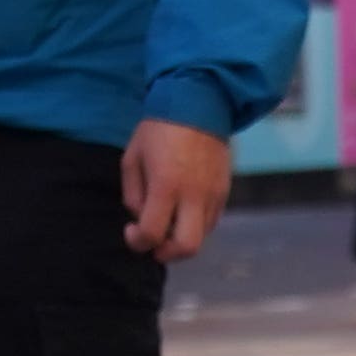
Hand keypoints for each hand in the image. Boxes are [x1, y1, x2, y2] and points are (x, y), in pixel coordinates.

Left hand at [121, 118, 231, 261]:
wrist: (199, 102)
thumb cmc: (159, 128)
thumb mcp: (133, 157)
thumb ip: (133, 193)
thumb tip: (141, 217)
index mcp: (166, 185)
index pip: (152, 234)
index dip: (136, 242)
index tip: (131, 231)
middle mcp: (193, 195)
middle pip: (186, 247)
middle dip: (166, 253)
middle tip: (154, 242)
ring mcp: (213, 194)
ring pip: (202, 237)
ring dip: (181, 238)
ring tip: (168, 222)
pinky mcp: (224, 190)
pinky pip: (211, 221)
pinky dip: (195, 224)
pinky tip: (183, 210)